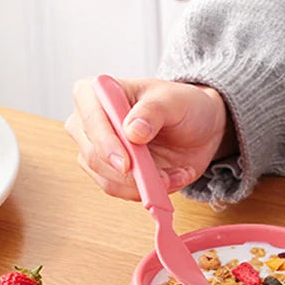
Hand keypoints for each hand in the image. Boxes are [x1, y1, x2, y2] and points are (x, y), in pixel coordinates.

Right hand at [65, 77, 233, 199]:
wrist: (196, 128)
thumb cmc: (180, 105)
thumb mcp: (173, 101)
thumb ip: (153, 111)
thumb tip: (133, 131)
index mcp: (95, 92)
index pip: (91, 120)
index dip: (105, 144)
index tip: (127, 163)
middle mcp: (87, 123)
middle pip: (93, 156)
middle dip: (129, 174)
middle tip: (163, 177)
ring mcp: (97, 152)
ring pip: (108, 181)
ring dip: (145, 184)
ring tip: (177, 173)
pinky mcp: (110, 175)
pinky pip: (124, 192)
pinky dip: (151, 190)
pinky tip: (173, 177)